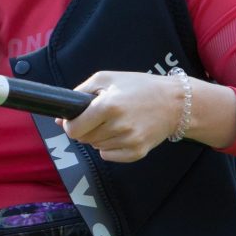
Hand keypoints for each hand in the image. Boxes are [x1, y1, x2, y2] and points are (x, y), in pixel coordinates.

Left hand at [56, 71, 183, 162]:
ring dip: (99, 136)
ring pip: (96, 146)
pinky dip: (110, 146)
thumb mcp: (106, 79)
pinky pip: (109, 156)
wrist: (175, 102)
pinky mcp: (137, 152)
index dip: (70, 125)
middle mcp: (119, 126)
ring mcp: (129, 141)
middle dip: (86, 128)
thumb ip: (79, 94)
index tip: (75, 119)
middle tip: (99, 116)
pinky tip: (122, 132)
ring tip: (115, 121)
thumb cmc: (138, 86)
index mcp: (108, 106)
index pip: (74, 129)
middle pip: (84, 139)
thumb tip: (60, 118)